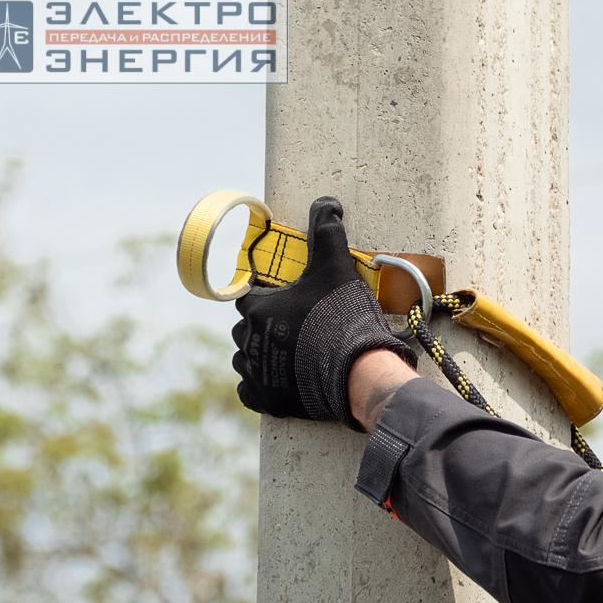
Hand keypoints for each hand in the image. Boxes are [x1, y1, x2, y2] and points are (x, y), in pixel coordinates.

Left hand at [230, 196, 415, 428]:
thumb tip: (327, 202)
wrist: (356, 371)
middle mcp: (246, 339)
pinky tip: (282, 380)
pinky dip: (262, 386)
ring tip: (292, 355)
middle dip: (265, 327)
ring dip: (262, 355)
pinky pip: (251, 391)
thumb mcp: (336, 267)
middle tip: (297, 329)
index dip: (269, 296)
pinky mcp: (265, 400)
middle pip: (246, 328)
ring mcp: (254, 372)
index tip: (290, 300)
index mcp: (255, 308)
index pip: (249, 296)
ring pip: (246, 359)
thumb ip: (327, 233)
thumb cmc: (341, 316)